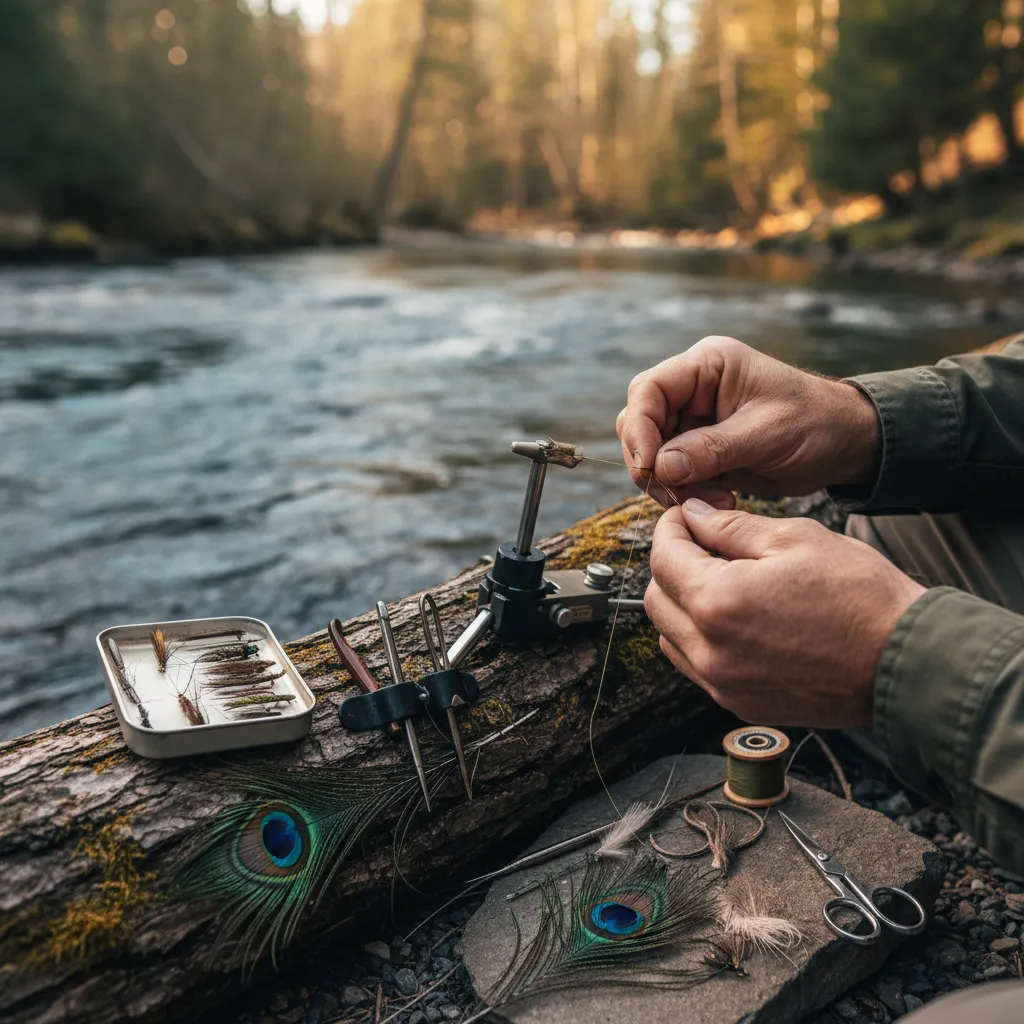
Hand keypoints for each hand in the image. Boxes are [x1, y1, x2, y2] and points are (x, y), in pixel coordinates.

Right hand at [616, 336, 879, 507]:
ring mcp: (693, 421)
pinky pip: (672, 474)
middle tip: (673, 492)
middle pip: (640, 422)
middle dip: (651, 461)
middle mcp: (692, 390)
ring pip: (652, 453)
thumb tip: (661, 466)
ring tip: (711, 500)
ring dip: (669, 483)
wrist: (845, 444)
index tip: (650, 466)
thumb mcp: (766, 434)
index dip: (640, 428)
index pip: (649, 390)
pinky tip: (718, 501)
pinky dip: (685, 493)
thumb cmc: (816, 423)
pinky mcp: (699, 451)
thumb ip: (712, 449)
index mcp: (707, 366)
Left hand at [644, 500, 925, 728]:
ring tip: (722, 581)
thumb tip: (692, 516)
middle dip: (672, 565)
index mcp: (716, 602)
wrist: (905, 661)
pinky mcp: (739, 704)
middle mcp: (709, 651)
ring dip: (682, 604)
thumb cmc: (858, 595)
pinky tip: (735, 618)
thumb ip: (729, 527)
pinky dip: (700, 638)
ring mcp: (722, 684)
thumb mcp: (794, 539)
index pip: (663, 556)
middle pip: (656, 598)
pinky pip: (695, 665)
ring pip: (670, 635)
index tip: (686, 517)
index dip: (671, 528)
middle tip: (704, 546)